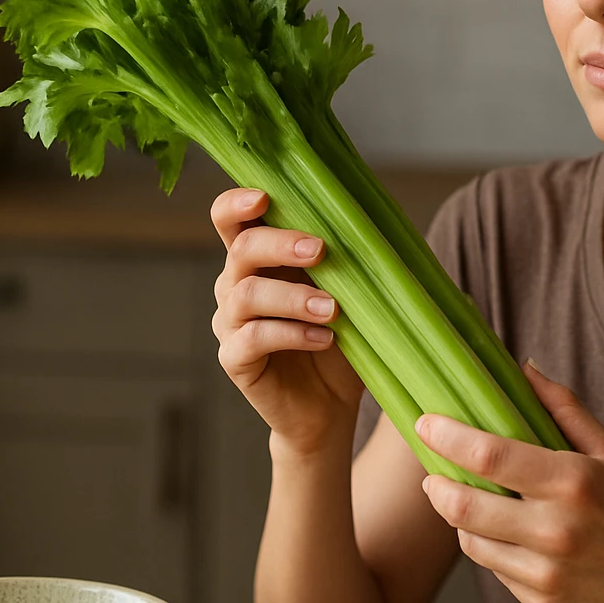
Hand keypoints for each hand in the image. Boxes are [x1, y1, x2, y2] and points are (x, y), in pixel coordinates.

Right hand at [210, 188, 364, 453]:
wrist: (330, 405)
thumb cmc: (339, 337)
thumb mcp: (349, 292)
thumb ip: (346, 256)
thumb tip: (374, 215)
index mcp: (258, 259)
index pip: (229, 220)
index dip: (237, 203)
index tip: (265, 197)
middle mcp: (235, 285)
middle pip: (241, 249)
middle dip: (281, 243)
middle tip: (320, 251)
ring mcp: (231, 323)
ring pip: (246, 294)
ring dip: (293, 296)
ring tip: (333, 309)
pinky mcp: (235, 359)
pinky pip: (254, 338)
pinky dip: (292, 334)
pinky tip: (325, 339)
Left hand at [416, 361, 603, 602]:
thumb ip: (565, 410)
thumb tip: (524, 369)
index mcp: (573, 481)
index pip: (490, 455)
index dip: (448, 437)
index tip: (426, 424)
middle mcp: (556, 528)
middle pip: (464, 506)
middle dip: (438, 486)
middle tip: (433, 474)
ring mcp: (546, 570)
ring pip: (470, 541)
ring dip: (460, 520)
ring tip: (469, 503)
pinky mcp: (540, 602)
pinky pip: (493, 569)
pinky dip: (490, 549)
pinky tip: (507, 537)